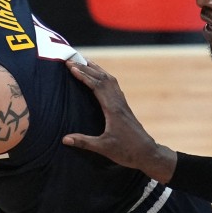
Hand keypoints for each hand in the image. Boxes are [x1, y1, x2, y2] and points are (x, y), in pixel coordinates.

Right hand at [63, 60, 176, 183]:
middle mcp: (118, 103)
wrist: (147, 153)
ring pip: (110, 80)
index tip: (71, 67)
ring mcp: (122, 104)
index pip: (97, 86)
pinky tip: (101, 78)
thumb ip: (84, 142)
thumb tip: (64, 139)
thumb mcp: (103, 148)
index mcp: (113, 109)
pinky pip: (114, 86)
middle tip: (72, 59)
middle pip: (103, 79)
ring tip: (85, 61)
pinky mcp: (124, 108)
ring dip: (97, 69)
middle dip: (87, 68)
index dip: (83, 75)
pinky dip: (105, 78)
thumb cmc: (127, 151)